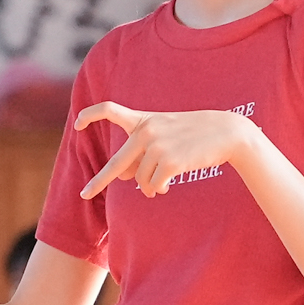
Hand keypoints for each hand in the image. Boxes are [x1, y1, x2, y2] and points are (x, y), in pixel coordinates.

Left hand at [77, 103, 259, 198]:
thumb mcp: (165, 136)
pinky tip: (167, 185)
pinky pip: (154, 185)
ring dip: (148, 187)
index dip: (90, 115)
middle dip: (99, 181)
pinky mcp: (169, 162)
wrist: (226, 133)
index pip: (110, 110)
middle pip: (117, 163)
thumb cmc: (194, 135)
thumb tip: (124, 177)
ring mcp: (157, 146)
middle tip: (84, 194)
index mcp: (144, 120)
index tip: (77, 124)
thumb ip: (142, 152)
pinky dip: (158, 189)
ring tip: (160, 184)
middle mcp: (146, 131)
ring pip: (140, 180)